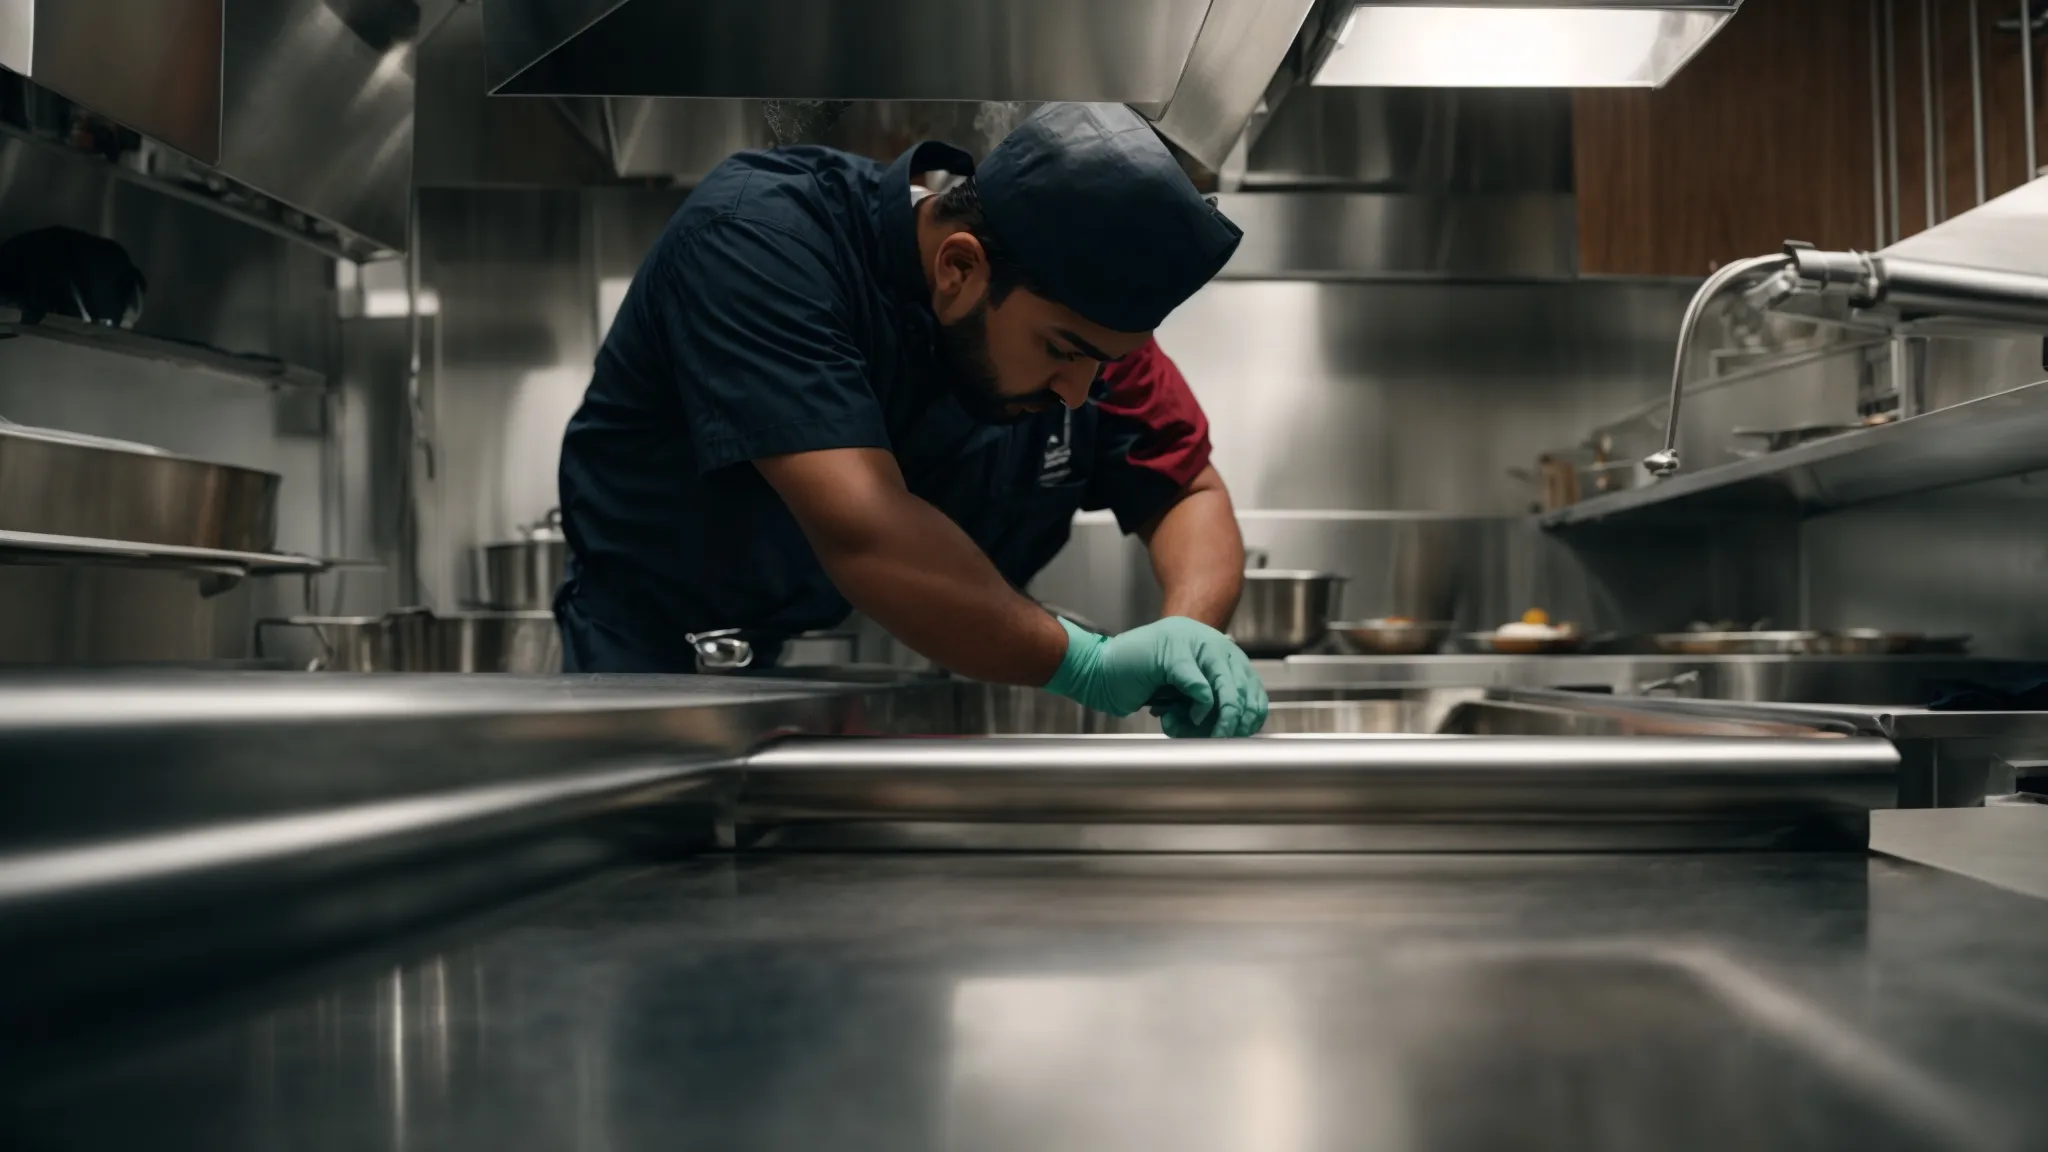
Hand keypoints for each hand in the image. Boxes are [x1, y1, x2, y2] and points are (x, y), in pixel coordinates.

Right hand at [1044, 617, 1267, 737]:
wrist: (1096, 671)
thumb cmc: (1133, 682)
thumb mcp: (1180, 693)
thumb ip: (1207, 701)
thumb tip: (1236, 727)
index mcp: (1212, 648)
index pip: (1249, 683)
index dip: (1249, 713)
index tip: (1238, 735)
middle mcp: (1206, 641)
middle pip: (1242, 686)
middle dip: (1235, 721)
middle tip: (1220, 739)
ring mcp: (1191, 642)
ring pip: (1227, 687)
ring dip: (1218, 719)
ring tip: (1198, 731)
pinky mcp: (1173, 652)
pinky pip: (1201, 687)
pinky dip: (1197, 709)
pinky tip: (1176, 715)